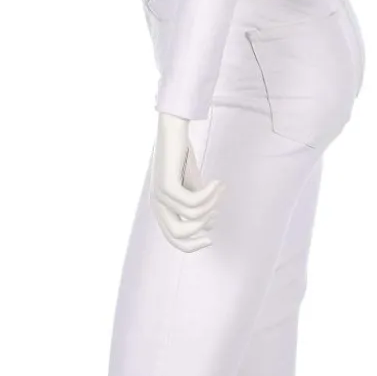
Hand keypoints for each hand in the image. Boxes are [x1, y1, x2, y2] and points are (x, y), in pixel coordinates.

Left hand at [152, 113, 224, 251]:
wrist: (172, 131)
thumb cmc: (181, 156)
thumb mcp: (192, 184)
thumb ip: (199, 204)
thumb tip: (211, 223)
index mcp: (160, 208)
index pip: (173, 238)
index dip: (192, 245)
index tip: (211, 238)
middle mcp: (156, 205)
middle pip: (178, 235)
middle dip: (200, 231)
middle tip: (217, 216)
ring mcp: (160, 196)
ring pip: (192, 216)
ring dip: (212, 204)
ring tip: (219, 189)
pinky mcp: (166, 185)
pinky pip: (194, 202)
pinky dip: (210, 194)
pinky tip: (217, 183)